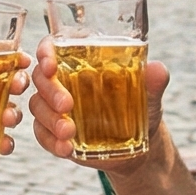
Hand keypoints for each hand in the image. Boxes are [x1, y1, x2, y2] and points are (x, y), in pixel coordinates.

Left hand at [0, 62, 26, 194]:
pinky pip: (1, 141)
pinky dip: (7, 142)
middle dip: (19, 80)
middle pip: (6, 82)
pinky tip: (3, 143)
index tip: (19, 56)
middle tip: (19, 84)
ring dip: (15, 112)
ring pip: (9, 110)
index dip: (6, 55)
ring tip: (8, 118)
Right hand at [26, 38, 171, 167]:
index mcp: (82, 59)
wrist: (139, 147)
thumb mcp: (150, 94)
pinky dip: (50, 141)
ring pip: (37, 106)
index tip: (51, 64)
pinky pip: (41, 133)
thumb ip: (153, 81)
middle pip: (41, 77)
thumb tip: (158, 70)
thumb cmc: (142, 107)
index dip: (45, 51)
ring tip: (70, 133)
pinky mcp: (53, 131)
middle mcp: (63, 79)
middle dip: (50, 91)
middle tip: (67, 106)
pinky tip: (66, 149)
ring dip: (50, 120)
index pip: (54, 45)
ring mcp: (55, 106)